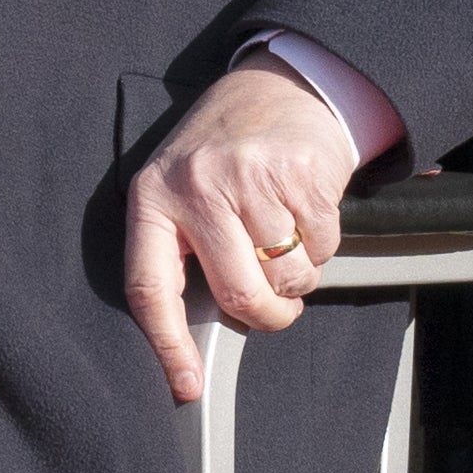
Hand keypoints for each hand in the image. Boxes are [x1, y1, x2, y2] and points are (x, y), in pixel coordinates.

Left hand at [118, 61, 360, 407]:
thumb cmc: (222, 155)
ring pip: (289, 277)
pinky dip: (323, 247)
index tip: (185, 387)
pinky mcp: (299, 171)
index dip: (168, 346)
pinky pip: (323, 248)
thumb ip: (183, 251)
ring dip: (299, 278)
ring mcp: (250, 177)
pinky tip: (306, 214)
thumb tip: (197, 340)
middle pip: (240, 295)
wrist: (276, 86)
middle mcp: (196, 186)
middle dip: (269, 316)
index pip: (149, 288)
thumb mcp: (181, 193)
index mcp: (152, 199)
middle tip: (275, 307)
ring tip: (286, 242)